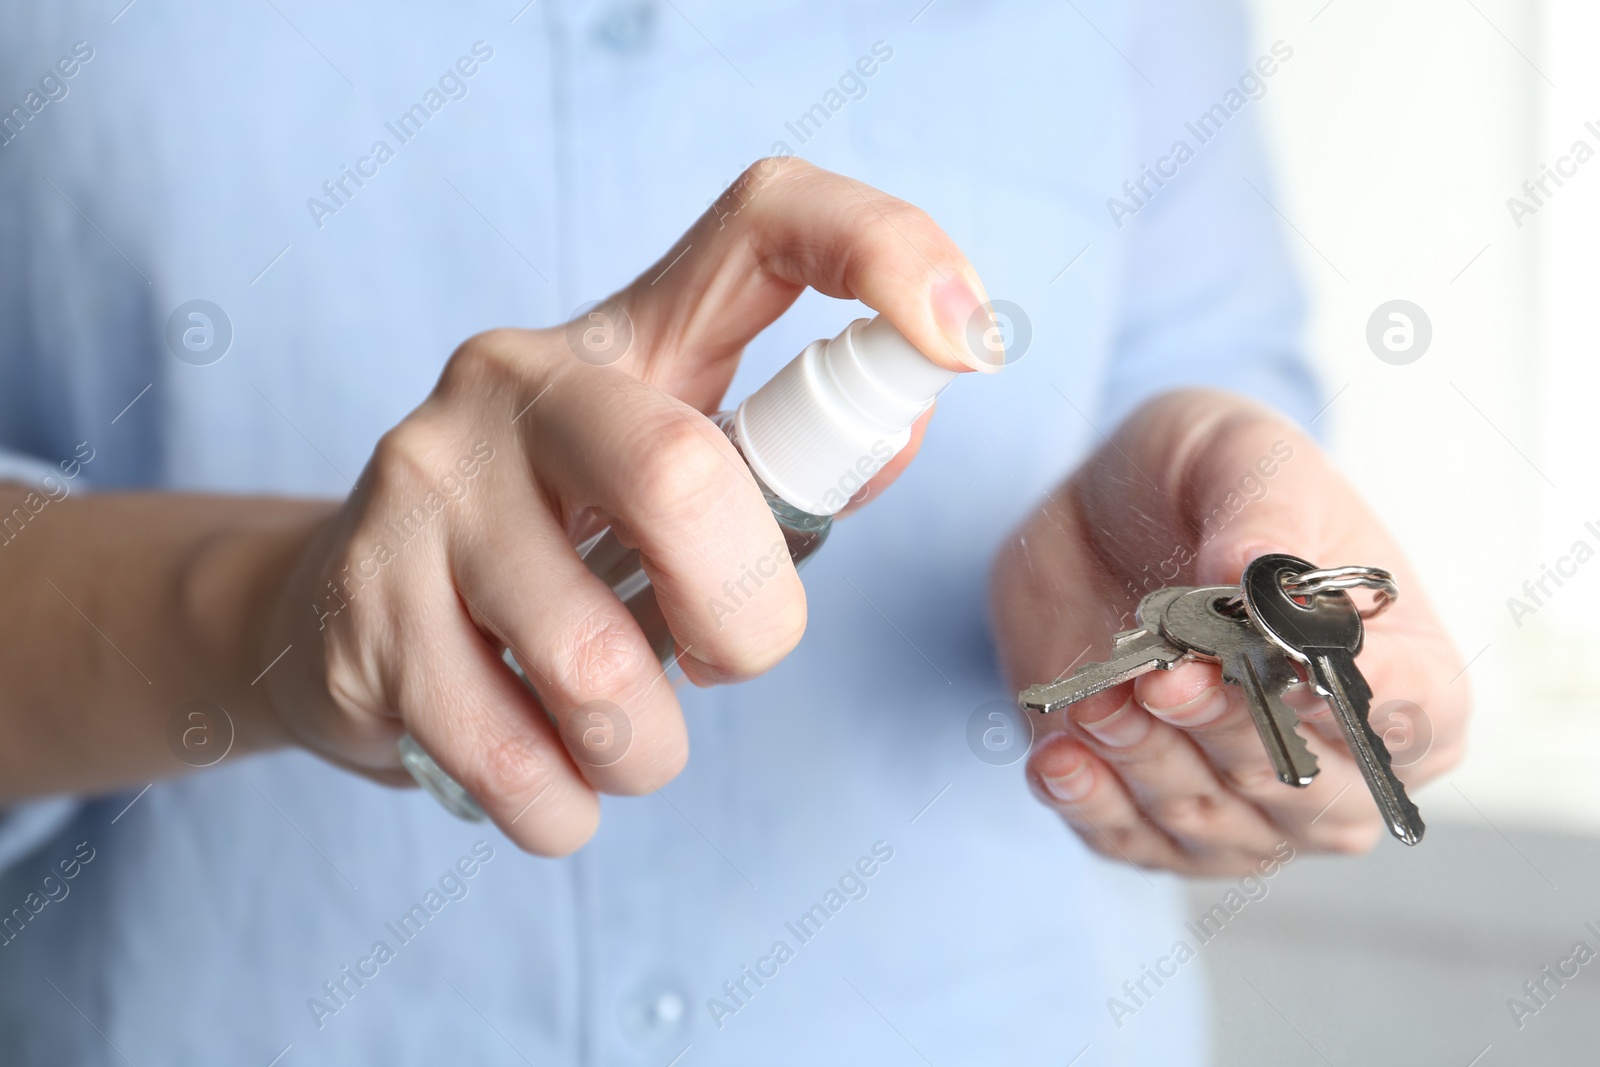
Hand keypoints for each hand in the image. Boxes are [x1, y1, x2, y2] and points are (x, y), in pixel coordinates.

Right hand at [259, 158, 995, 854]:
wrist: (326, 613)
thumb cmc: (549, 552)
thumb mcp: (666, 484)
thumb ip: (788, 468)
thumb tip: (905, 428)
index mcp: (627, 336)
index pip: (761, 221)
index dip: (883, 248)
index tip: (964, 341)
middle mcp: (514, 380)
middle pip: (682, 481)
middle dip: (749, 623)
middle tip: (726, 658)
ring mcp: (423, 485)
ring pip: (595, 666)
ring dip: (646, 748)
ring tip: (618, 733)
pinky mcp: (362, 607)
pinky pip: (516, 764)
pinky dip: (565, 806)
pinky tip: (546, 770)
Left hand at [989, 389, 1468, 875]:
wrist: (1100, 510)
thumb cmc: (1205, 480)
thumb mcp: (1242, 456)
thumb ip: (1261, 512)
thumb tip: (1254, 568)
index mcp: (1404, 673)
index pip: (1413, 715)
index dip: (1361, 703)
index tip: (1300, 674)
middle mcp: (1334, 761)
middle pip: (1303, 785)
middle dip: (1231, 733)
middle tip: (1169, 679)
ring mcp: (1240, 803)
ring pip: (1207, 817)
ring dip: (1147, 763)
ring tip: (1099, 702)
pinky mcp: (1144, 813)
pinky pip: (1125, 836)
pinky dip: (1090, 803)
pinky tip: (1057, 761)